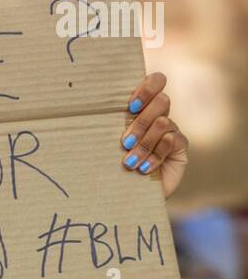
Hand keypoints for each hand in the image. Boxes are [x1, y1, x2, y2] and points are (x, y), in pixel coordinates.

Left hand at [121, 73, 188, 198]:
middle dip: (141, 123)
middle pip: (161, 101)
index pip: (156, 82)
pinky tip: (144, 169)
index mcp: (144, 108)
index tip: (131, 106)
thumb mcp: (113, 146)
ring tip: (129, 163)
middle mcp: (160, 115)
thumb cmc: (117, 168)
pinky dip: (155, 156)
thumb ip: (114, 127)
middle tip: (125, 143)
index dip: (147, 89)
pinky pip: (170, 141)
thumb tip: (98, 111)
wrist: (131, 197)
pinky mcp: (180, 147)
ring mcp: (172, 130)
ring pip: (162, 123)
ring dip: (144, 144)